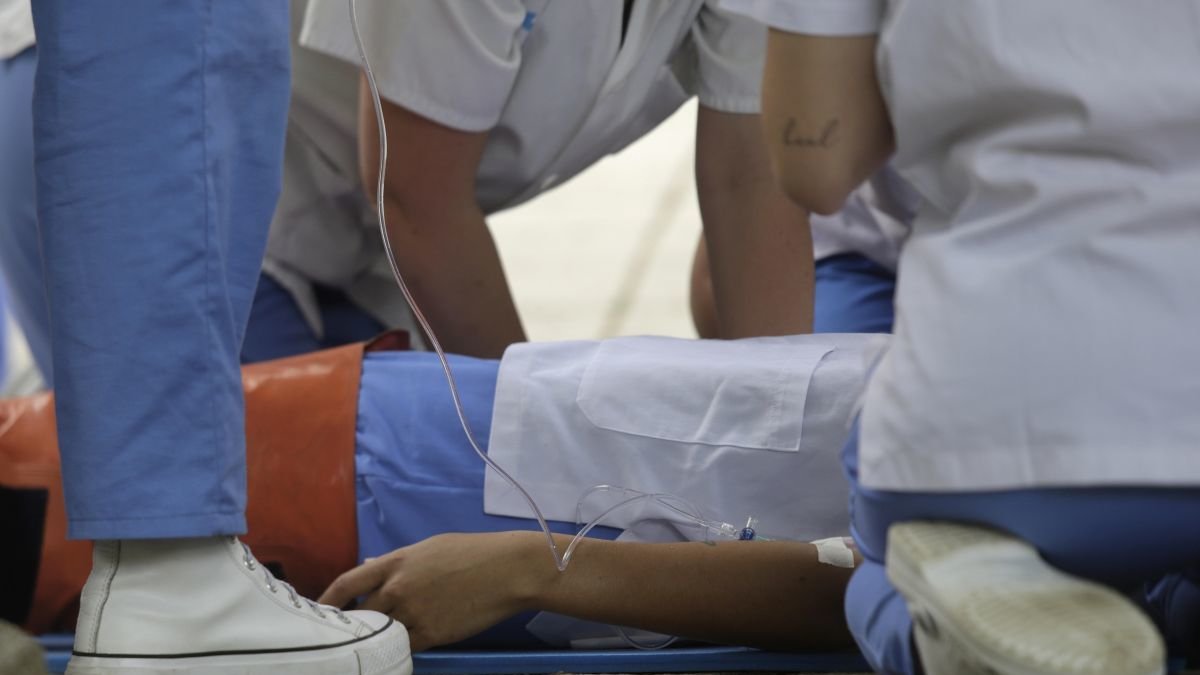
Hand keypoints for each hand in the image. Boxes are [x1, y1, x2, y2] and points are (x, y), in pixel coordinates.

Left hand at [319, 531, 551, 650]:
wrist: (507, 571)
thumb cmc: (472, 552)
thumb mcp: (429, 548)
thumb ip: (397, 561)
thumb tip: (370, 565)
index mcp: (395, 562)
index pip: (347, 583)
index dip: (327, 600)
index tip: (318, 612)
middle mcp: (397, 589)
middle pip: (359, 614)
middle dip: (350, 626)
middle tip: (344, 635)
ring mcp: (413, 614)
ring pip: (380, 634)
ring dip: (375, 640)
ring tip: (370, 645)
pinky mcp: (432, 635)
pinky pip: (405, 647)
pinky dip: (400, 648)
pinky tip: (399, 650)